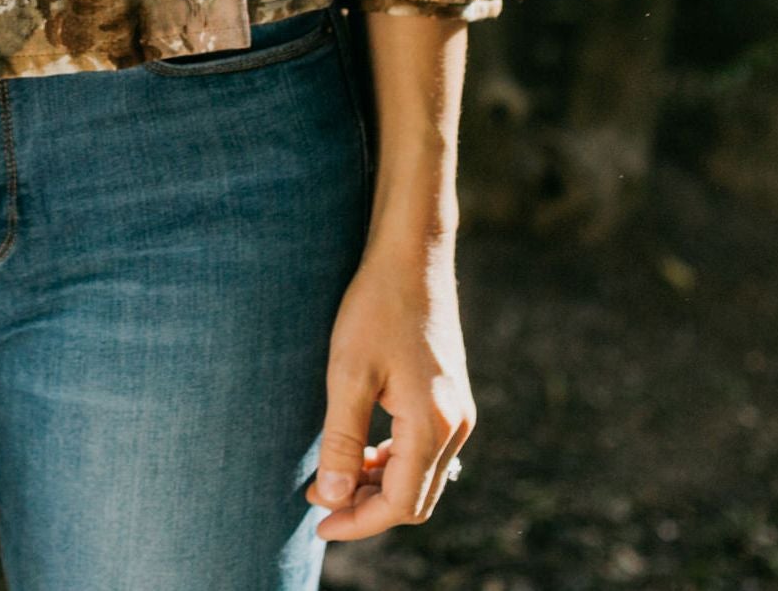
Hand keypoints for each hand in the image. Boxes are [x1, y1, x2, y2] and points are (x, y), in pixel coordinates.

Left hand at [307, 240, 474, 538]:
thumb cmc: (377, 307)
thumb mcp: (349, 372)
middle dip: (366, 508)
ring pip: (421, 478)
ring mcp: (459, 413)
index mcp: (433, 424)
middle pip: (414, 499)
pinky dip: (393, 462)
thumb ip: (342, 439)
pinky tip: (361, 451)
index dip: (357, 521)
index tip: (318, 522)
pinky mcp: (453, 400)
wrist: (412, 256)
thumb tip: (333, 498)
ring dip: (379, 486)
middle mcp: (456, 426)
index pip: (398, 503)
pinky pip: (426, 453)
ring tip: (332, 477)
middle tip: (320, 500)